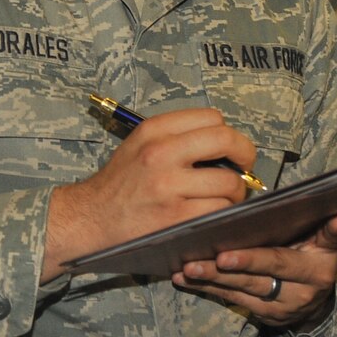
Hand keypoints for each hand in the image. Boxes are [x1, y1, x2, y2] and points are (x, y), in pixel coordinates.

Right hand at [42, 108, 254, 279]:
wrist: (90, 218)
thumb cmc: (120, 185)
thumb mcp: (139, 146)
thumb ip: (176, 138)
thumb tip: (225, 144)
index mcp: (153, 130)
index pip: (211, 117)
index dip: (227, 133)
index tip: (229, 148)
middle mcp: (160, 152)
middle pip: (226, 140)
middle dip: (245, 155)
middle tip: (244, 168)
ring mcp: (168, 185)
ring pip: (229, 182)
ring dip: (234, 192)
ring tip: (223, 198)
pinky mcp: (175, 216)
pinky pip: (220, 210)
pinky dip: (223, 214)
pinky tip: (213, 215)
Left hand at [172, 213, 336, 326]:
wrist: (319, 299)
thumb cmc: (318, 256)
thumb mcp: (329, 245)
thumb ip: (329, 232)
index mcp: (314, 272)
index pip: (280, 263)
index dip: (253, 260)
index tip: (226, 256)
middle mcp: (297, 293)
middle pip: (254, 280)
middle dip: (223, 271)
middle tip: (195, 262)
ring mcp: (277, 307)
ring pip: (239, 291)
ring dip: (209, 279)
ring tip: (185, 268)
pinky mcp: (261, 314)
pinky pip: (230, 298)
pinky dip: (205, 288)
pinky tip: (183, 279)